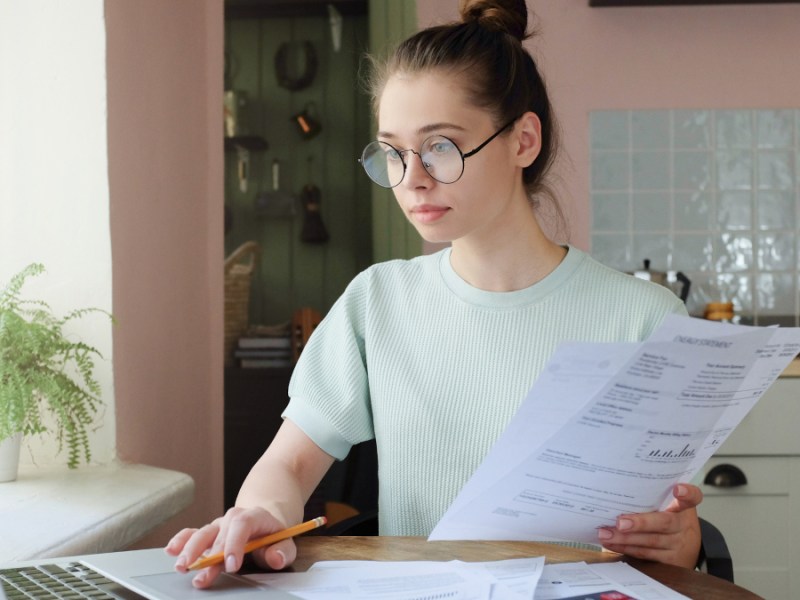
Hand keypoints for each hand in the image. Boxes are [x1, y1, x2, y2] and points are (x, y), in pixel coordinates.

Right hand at [165, 507, 295, 588]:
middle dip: (209, 555)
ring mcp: (218, 526)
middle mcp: (232, 519)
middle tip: (201, 575)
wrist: (264, 524)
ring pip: (202, 533)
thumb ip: (282, 551)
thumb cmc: (273, 537)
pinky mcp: (208, 534)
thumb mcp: (285, 542)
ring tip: (182, 566)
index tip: (231, 566)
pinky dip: (181, 540)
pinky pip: (192, 533)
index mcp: (254, 516)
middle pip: (218, 532)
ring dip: (190, 550)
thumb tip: (275, 557)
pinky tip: (171, 550)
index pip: (242, 525)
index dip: (235, 544)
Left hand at [596, 483, 702, 568]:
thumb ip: (653, 497)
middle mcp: (684, 526)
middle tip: (620, 522)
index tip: (678, 489)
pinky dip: (626, 548)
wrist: (687, 548)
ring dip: (625, 538)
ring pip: (651, 541)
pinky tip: (610, 543)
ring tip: (605, 534)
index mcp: (684, 507)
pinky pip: (645, 554)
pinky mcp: (670, 561)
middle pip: (664, 523)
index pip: (693, 497)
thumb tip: (618, 487)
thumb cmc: (670, 519)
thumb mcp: (670, 506)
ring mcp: (678, 545)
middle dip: (640, 523)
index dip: (687, 493)